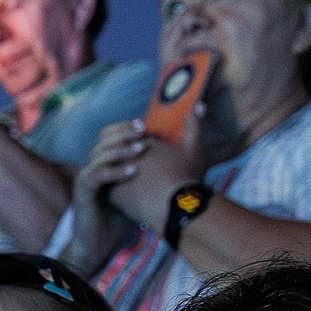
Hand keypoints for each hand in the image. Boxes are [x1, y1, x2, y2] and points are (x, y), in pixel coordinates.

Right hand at [65, 120, 149, 270]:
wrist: (99, 245)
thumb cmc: (118, 220)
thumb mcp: (135, 192)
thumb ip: (144, 175)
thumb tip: (169, 160)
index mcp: (101, 164)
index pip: (109, 136)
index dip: (125, 127)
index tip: (147, 125)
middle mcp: (91, 167)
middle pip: (104, 140)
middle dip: (125, 132)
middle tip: (144, 129)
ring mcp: (85, 179)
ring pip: (100, 154)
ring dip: (122, 149)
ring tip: (142, 147)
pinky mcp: (83, 193)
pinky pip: (98, 176)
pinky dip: (116, 171)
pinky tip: (134, 170)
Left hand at [106, 102, 212, 235]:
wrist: (176, 205)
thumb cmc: (187, 177)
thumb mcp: (194, 148)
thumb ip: (194, 126)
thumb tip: (199, 105)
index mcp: (145, 142)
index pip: (137, 142)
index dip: (143, 151)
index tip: (153, 164)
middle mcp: (128, 155)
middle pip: (123, 157)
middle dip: (127, 164)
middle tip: (142, 179)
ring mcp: (119, 173)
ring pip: (116, 175)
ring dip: (121, 181)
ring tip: (135, 192)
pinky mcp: (113, 192)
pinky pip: (111, 194)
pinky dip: (119, 198)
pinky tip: (130, 204)